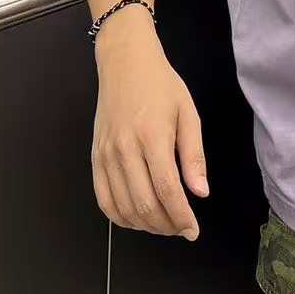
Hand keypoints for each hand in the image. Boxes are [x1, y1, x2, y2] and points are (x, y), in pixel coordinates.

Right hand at [90, 12, 208, 238]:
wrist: (125, 63)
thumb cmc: (161, 85)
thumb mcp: (188, 113)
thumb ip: (194, 155)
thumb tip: (200, 192)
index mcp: (152, 137)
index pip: (167, 190)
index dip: (181, 217)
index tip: (193, 230)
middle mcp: (125, 149)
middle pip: (144, 204)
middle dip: (166, 225)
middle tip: (181, 227)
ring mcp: (106, 155)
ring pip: (123, 207)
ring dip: (145, 225)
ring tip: (163, 223)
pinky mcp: (95, 157)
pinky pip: (103, 199)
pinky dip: (120, 216)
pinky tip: (137, 217)